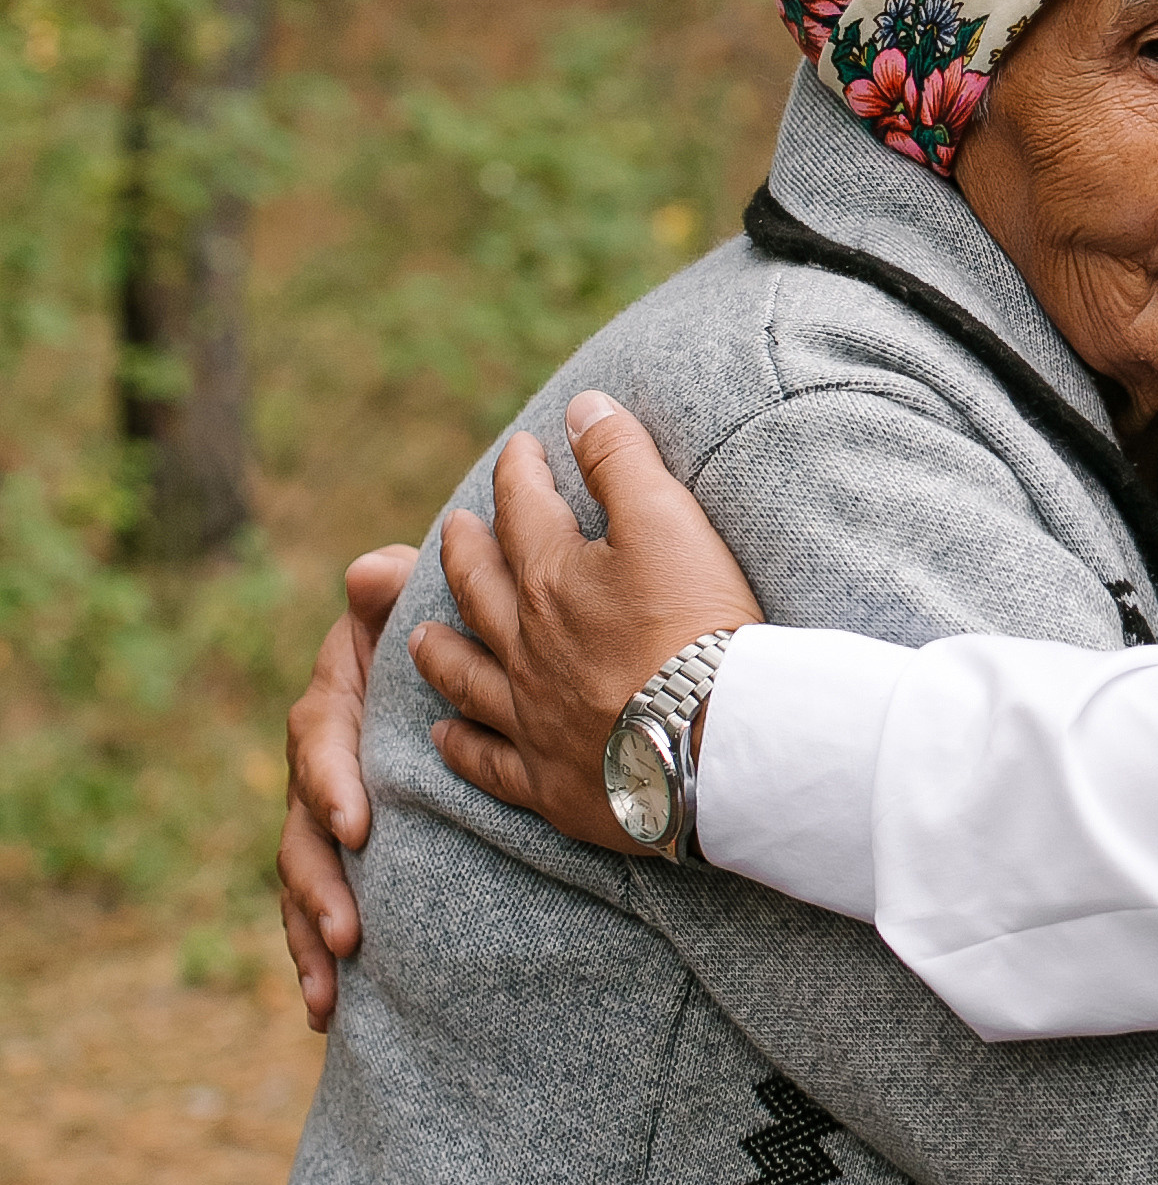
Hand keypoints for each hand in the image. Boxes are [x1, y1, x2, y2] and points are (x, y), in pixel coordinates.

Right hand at [279, 544, 418, 1028]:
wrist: (463, 665)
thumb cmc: (443, 628)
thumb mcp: (418, 603)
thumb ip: (397, 590)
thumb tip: (371, 574)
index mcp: (337, 701)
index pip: (319, 740)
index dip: (330, 782)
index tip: (357, 824)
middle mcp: (323, 763)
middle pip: (302, 828)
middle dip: (319, 884)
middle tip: (349, 931)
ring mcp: (331, 816)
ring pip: (304, 878)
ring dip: (311, 932)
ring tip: (331, 985)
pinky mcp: (351, 859)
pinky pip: (324, 910)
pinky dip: (317, 960)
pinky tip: (327, 1013)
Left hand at [413, 392, 762, 850]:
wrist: (711, 742)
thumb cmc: (695, 625)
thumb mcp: (666, 520)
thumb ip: (620, 460)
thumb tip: (582, 404)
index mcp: (550, 578)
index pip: (523, 509)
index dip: (520, 472)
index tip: (520, 450)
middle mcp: (525, 646)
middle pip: (480, 589)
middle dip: (466, 550)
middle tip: (454, 529)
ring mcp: (531, 717)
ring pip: (467, 676)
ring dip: (441, 650)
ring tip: (420, 635)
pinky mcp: (548, 781)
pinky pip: (489, 762)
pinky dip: (461, 747)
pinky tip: (443, 736)